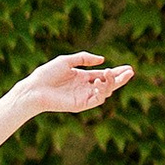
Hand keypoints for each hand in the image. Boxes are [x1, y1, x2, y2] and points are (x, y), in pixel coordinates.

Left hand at [18, 51, 133, 115]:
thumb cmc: (46, 74)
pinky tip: (99, 81)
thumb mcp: (66, 61)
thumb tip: (103, 60)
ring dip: (111, 83)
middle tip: (130, 72)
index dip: (116, 72)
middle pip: (108, 84)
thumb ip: (84, 59)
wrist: (34, 88)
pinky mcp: (80, 105)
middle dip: (120, 79)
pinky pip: (97, 100)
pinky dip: (101, 91)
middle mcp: (85, 87)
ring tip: (109, 74)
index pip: (103, 75)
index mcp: (82, 77)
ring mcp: (83, 97)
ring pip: (105, 92)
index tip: (129, 68)